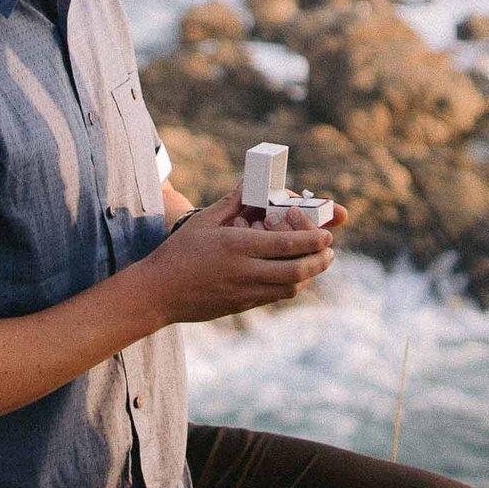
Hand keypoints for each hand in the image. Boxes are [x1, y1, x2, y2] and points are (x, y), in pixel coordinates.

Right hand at [147, 192, 336, 324]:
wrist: (159, 293)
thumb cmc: (178, 253)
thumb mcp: (203, 222)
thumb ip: (231, 202)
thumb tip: (250, 182)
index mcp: (237, 246)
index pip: (287, 244)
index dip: (313, 239)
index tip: (327, 234)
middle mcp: (245, 272)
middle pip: (297, 271)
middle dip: (320, 260)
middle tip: (329, 250)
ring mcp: (245, 292)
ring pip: (290, 287)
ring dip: (308, 275)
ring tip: (315, 261)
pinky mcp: (242, 305)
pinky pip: (276, 296)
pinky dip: (290, 284)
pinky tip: (291, 273)